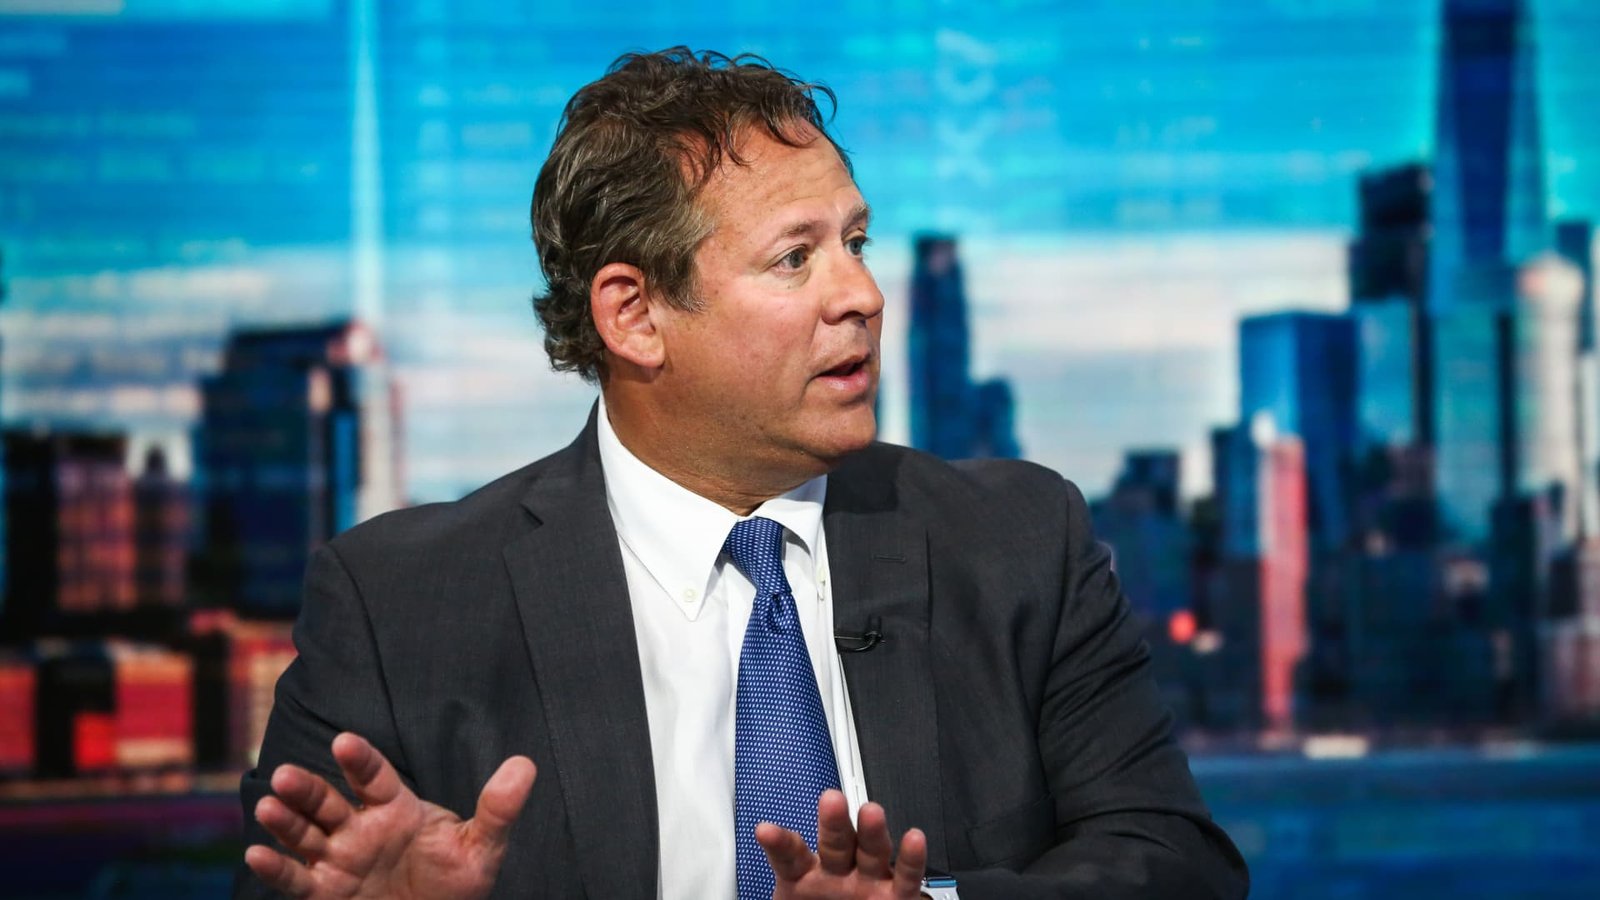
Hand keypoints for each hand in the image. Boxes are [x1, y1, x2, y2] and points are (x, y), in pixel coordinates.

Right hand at [244, 732, 535, 899]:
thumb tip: (526, 764)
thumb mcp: (482, 848)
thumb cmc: (458, 884)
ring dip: (285, 821)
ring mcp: (340, 859)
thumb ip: (498, 809)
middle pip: (328, 802)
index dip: (359, 760)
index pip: (374, 777)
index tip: (344, 741)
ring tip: (268, 806)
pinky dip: (275, 869)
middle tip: (285, 774)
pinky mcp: (325, 892)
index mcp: (396, 808)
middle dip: (308, 788)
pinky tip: (256, 855)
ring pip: (305, 834)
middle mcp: (361, 828)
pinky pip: (296, 879)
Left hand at [759, 790, 927, 898]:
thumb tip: (753, 862)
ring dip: (872, 831)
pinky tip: (914, 839)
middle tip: (831, 800)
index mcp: (804, 876)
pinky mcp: (897, 896)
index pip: (790, 856)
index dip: (779, 842)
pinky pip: (906, 877)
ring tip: (871, 812)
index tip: (766, 831)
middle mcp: (838, 873)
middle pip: (835, 843)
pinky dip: (911, 859)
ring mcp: (868, 881)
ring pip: (871, 851)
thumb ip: (781, 892)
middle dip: (834, 822)